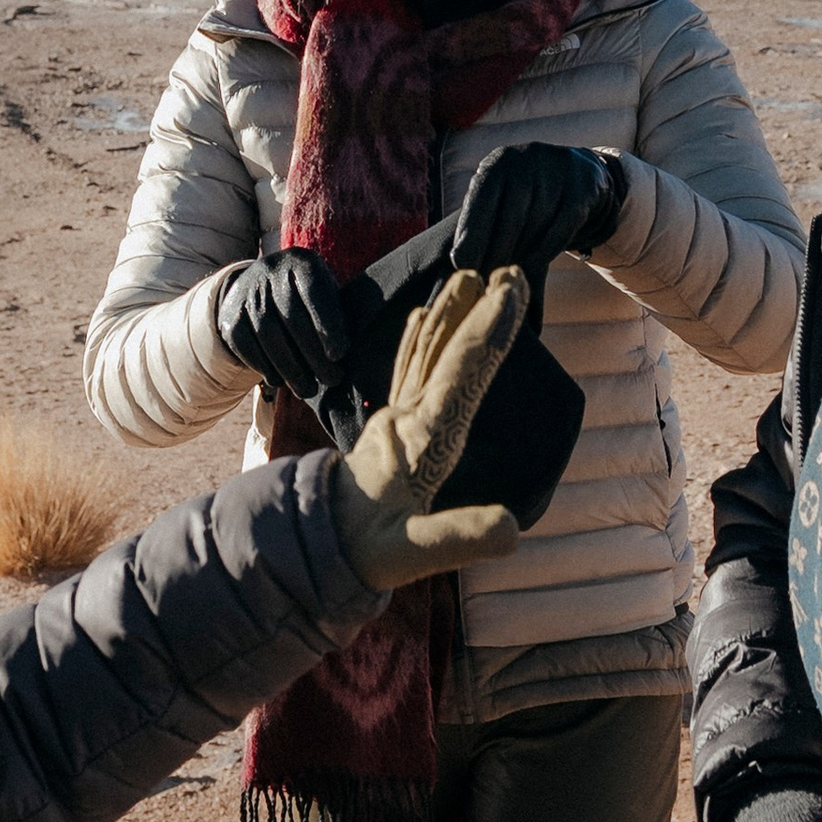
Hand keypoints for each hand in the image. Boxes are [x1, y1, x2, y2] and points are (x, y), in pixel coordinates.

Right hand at [215, 247, 351, 399]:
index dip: (327, 323)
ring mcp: (248, 292)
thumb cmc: (307, 299)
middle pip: (291, 316)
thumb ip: (337, 317)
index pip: (314, 291)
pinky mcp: (231, 315)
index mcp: (302, 262)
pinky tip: (280, 381)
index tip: (339, 355)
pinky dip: (264, 366)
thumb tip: (344, 354)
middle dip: (313, 353)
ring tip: (308, 389)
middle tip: (331, 380)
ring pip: (267, 333)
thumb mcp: (326, 295)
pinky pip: (246, 344)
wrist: (258, 287)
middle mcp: (271, 270)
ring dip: (290, 367)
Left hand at [330, 267, 529, 588]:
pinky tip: (419, 317)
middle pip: (445, 350)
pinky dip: (417, 339)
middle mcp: (409, 418)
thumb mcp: (412, 553)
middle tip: (505, 268)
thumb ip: (460, 537)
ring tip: (468, 277)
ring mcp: (396, 419)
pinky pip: (407, 370)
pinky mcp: (388, 427)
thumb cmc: (364, 550)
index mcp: (424, 439)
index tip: (512, 287)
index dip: (490, 329)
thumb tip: (511, 530)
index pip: (462, 372)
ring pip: (424, 352)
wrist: (310, 546)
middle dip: (477, 309)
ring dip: (449, 314)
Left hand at [451, 142, 623, 279]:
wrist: (577, 174)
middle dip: (495, 251)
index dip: (471, 234)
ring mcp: (558, 172)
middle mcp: (527, 159)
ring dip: (519, 254)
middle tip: (485, 279)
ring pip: (536, 222)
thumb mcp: (501, 197)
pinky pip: (561, 227)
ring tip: (505, 277)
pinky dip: (544, 251)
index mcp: (499, 162)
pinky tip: (530, 267)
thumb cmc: (526, 196)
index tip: (463, 265)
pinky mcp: (583, 188)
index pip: (481, 200)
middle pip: (510, 215)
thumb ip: (482, 222)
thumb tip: (459, 261)